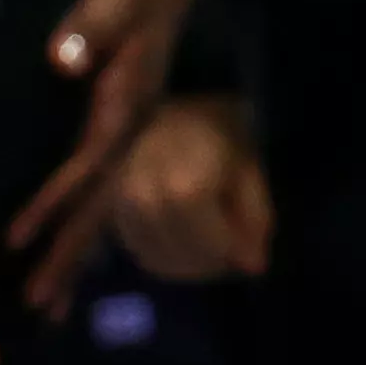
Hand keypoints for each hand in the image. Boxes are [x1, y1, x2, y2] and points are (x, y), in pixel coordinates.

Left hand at [0, 0, 210, 310]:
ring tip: (51, 303)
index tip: (18, 238)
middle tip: (38, 305)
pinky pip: (100, 188)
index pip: (87, 164)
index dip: (53, 201)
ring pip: (103, 205)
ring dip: (77, 253)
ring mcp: (129, 132)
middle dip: (69, 255)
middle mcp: (131, 129)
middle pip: (100, 203)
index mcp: (126, 105)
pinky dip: (81, 221)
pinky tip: (70, 248)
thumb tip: (64, 58)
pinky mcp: (121, 127)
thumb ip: (94, 23)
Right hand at [105, 92, 276, 286]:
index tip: (249, 249)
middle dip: (210, 262)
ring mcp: (121, 205)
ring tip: (210, 248)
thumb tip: (254, 267)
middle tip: (231, 253)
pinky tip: (185, 245)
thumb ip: (254, 217)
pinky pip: (138, 250)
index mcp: (181, 185)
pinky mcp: (111, 207)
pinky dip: (164, 256)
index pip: (208, 244)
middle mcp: (143, 199)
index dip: (230, 252)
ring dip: (187, 264)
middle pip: (180, 256)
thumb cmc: (221, 128)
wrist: (177, 97)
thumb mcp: (249, 167)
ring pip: (156, 259)